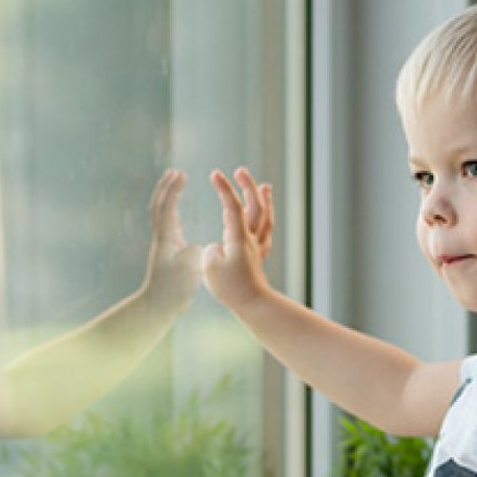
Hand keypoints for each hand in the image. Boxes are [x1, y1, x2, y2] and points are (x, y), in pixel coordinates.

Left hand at [144, 169, 201, 306]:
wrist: (158, 306)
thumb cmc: (174, 290)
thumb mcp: (186, 272)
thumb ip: (191, 255)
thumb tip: (194, 246)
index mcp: (166, 238)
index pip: (167, 207)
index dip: (173, 189)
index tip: (181, 174)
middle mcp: (162, 238)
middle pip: (158, 205)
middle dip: (165, 187)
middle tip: (174, 172)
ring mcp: (162, 244)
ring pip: (160, 214)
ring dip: (166, 198)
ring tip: (175, 186)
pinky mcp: (166, 253)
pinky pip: (167, 226)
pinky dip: (171, 213)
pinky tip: (178, 215)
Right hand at [201, 166, 275, 310]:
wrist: (253, 305)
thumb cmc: (230, 288)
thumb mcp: (210, 267)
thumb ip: (211, 251)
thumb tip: (218, 247)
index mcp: (239, 238)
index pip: (232, 206)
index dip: (224, 188)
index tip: (215, 173)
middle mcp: (252, 239)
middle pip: (255, 206)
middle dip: (248, 186)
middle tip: (240, 171)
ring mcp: (258, 247)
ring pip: (265, 218)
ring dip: (265, 200)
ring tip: (265, 186)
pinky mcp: (259, 257)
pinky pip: (266, 233)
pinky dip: (266, 221)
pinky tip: (264, 218)